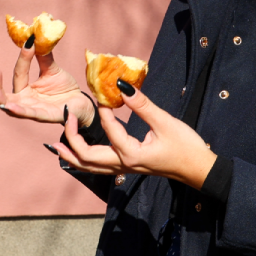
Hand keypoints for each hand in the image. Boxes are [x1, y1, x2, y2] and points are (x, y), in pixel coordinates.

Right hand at [0, 37, 95, 125]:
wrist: (82, 103)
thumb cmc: (65, 88)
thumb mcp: (52, 70)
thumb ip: (43, 56)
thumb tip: (36, 36)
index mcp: (26, 90)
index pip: (19, 73)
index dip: (23, 58)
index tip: (28, 41)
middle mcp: (26, 101)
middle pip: (4, 96)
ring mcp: (35, 111)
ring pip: (12, 108)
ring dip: (1, 100)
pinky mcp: (47, 117)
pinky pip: (31, 115)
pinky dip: (20, 111)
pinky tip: (10, 107)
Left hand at [48, 83, 216, 189]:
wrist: (199, 170)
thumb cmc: (186, 147)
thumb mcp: (166, 123)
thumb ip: (143, 105)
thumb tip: (122, 86)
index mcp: (131, 155)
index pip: (109, 131)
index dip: (103, 112)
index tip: (101, 94)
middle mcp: (124, 165)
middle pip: (87, 158)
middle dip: (72, 139)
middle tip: (65, 118)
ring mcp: (125, 168)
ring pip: (90, 167)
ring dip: (72, 155)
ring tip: (56, 145)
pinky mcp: (129, 167)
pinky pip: (99, 167)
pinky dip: (84, 160)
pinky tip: (78, 152)